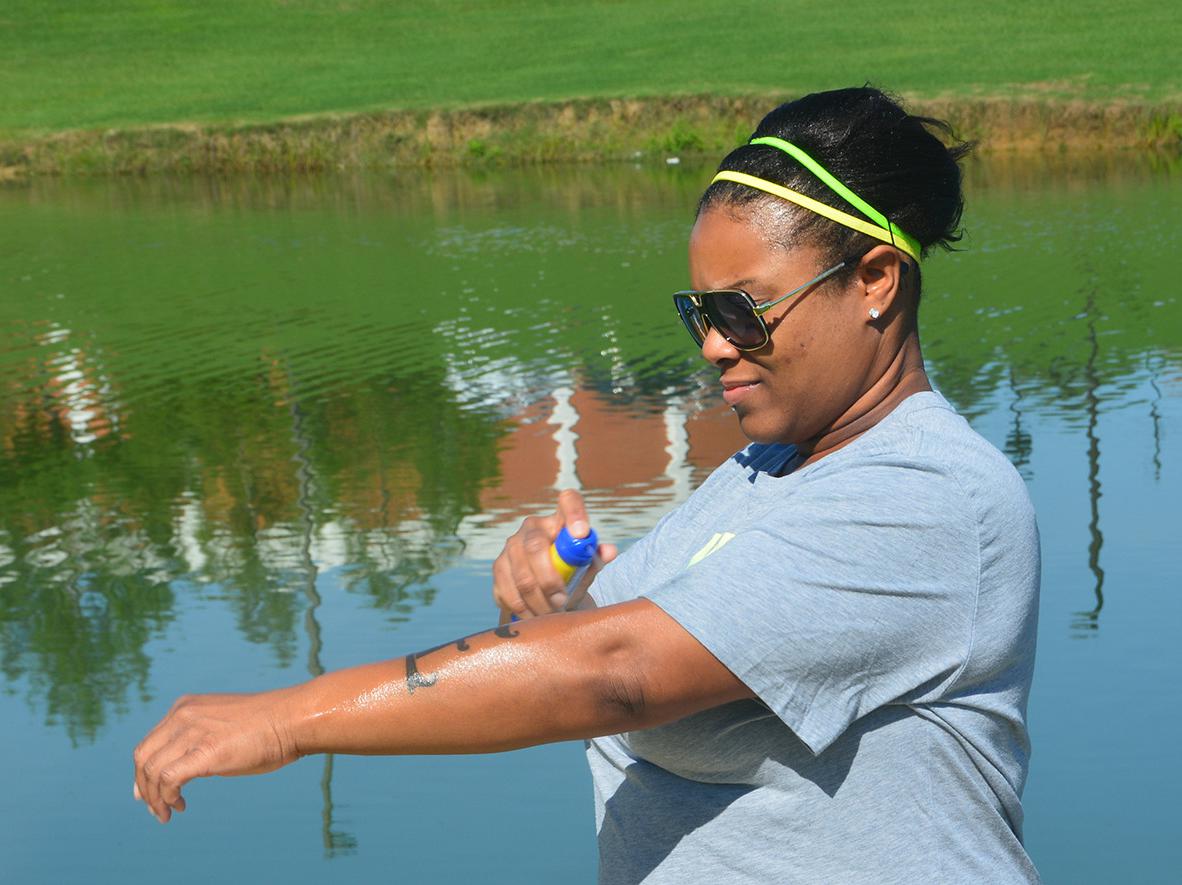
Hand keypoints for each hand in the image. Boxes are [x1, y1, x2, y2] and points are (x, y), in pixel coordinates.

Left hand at [132, 689, 301, 822]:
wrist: (292, 720)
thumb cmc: (267, 727)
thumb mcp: (222, 726)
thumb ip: (199, 740)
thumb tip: (182, 772)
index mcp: (185, 707)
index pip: (150, 743)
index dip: (145, 773)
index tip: (153, 794)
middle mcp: (183, 715)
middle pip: (142, 757)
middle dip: (144, 787)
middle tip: (156, 809)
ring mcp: (193, 731)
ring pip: (151, 770)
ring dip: (154, 798)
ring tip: (168, 813)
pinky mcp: (205, 751)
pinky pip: (168, 778)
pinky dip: (166, 797)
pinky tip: (179, 806)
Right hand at [492, 489, 617, 618]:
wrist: (548, 594)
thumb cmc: (572, 574)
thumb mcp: (587, 567)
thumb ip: (597, 558)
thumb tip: (609, 551)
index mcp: (560, 520)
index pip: (569, 500)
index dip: (575, 513)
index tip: (582, 532)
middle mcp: (532, 527)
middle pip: (535, 547)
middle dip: (550, 579)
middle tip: (563, 600)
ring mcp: (511, 546)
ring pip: (522, 577)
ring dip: (538, 601)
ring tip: (552, 613)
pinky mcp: (498, 568)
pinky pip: (508, 592)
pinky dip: (524, 609)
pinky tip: (535, 616)